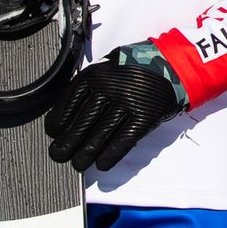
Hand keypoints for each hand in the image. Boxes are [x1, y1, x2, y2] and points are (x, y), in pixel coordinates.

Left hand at [44, 46, 186, 172]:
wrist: (172, 63)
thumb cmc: (136, 67)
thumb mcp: (107, 66)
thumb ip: (89, 86)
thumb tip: (67, 113)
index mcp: (96, 74)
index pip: (68, 103)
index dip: (57, 122)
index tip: (54, 133)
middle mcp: (109, 87)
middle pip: (82, 122)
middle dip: (67, 143)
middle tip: (59, 155)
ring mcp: (128, 102)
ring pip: (100, 135)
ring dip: (86, 154)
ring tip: (79, 164)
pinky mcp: (145, 115)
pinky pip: (124, 140)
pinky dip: (111, 155)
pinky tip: (103, 164)